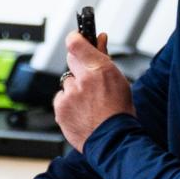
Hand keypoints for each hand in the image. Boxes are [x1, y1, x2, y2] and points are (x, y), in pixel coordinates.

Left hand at [53, 29, 132, 153]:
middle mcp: (83, 80)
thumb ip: (104, 56)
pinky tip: (81, 111)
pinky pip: (61, 98)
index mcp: (100, 69)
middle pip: (71, 60)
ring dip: (74, 89)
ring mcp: (70, 95)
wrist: (113, 140)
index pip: (76, 43)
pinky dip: (68, 103)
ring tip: (89, 103)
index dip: (74, 39)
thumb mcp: (118, 79)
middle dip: (79, 66)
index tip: (76, 38)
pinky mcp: (60, 108)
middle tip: (89, 79)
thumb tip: (100, 38)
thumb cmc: (119, 110)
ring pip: (67, 82)